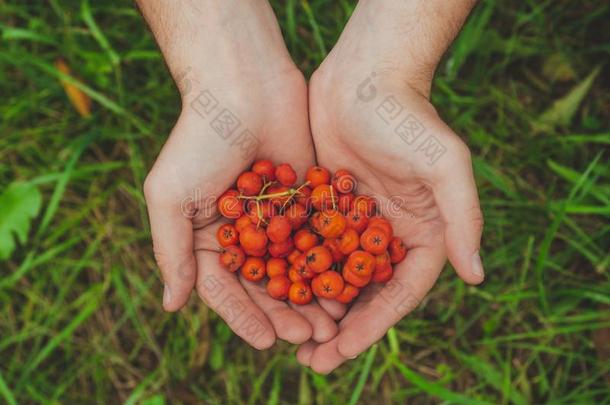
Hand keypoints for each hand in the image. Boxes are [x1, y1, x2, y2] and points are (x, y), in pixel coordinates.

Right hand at [139, 0, 343, 349]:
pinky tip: (348, 281)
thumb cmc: (198, 140)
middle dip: (286, 312)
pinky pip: (317, 236)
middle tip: (310, 338)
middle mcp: (240, 232)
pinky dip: (329, 260)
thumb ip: (170, 251)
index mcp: (205, 237)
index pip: (226, 289)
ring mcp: (274, 216)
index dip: (246, 318)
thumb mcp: (171, 196)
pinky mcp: (304, 198)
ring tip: (333, 323)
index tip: (269, 343)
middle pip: (265, 283)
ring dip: (312, 294)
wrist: (243, 86)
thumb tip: (170, 306)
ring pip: (295, 265)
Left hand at [297, 0, 483, 371]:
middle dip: (339, 330)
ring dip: (312, 309)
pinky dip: (292, 272)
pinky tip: (270, 293)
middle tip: (310, 363)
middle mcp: (388, 235)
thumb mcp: (445, 165)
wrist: (364, 79)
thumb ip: (462, 218)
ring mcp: (353, 223)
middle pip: (363, 294)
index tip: (342, 351)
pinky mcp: (323, 207)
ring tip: (288, 341)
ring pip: (332, 276)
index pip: (398, 293)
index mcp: (421, 234)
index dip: (372, 326)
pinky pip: (307, 247)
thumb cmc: (409, 119)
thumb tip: (477, 277)